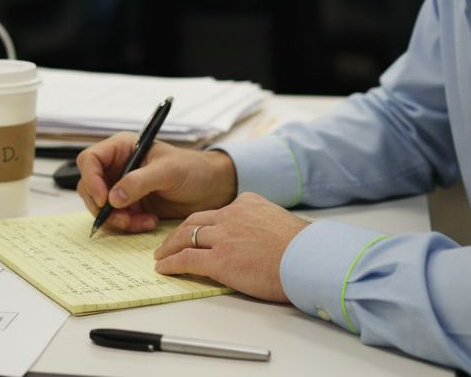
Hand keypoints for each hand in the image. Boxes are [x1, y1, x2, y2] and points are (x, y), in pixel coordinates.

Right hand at [76, 134, 236, 232]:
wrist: (212, 188)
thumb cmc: (194, 169)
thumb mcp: (168, 171)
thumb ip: (139, 181)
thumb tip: (112, 198)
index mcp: (122, 148)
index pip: (90, 160)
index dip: (92, 180)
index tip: (104, 199)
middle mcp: (118, 167)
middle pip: (90, 187)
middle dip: (104, 207)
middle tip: (125, 219)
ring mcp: (122, 187)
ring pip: (101, 207)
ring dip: (118, 220)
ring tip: (144, 222)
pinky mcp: (130, 206)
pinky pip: (116, 219)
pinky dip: (128, 225)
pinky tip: (149, 222)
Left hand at [152, 193, 309, 302]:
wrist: (308, 259)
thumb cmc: (303, 248)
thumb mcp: (281, 223)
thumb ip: (264, 224)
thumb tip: (262, 238)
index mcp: (248, 203)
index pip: (218, 211)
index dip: (204, 223)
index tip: (197, 230)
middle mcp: (231, 214)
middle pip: (195, 220)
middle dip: (179, 232)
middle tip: (169, 242)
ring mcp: (223, 236)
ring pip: (186, 236)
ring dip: (170, 247)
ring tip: (162, 256)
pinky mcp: (219, 259)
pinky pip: (186, 259)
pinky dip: (171, 263)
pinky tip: (164, 268)